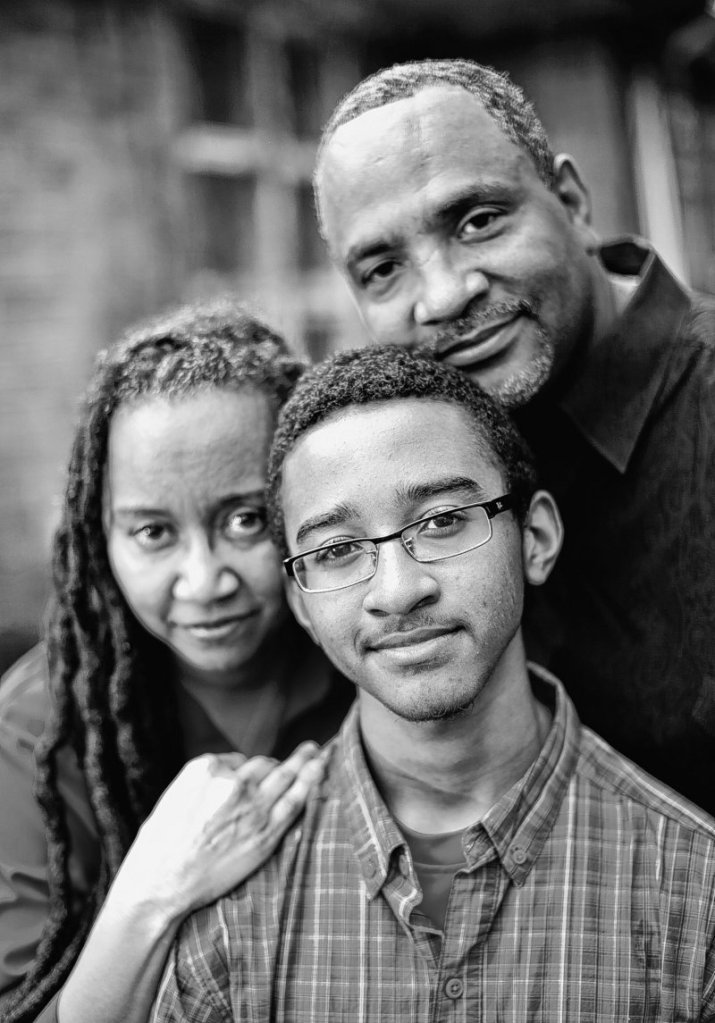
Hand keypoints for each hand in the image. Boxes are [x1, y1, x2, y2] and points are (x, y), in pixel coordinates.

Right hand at [109, 742, 326, 920]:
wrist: (160, 884)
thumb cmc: (161, 846)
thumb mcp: (176, 798)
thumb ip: (206, 784)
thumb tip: (227, 779)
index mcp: (206, 769)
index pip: (238, 761)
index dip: (246, 772)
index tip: (250, 780)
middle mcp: (232, 782)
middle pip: (264, 765)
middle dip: (279, 764)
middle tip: (303, 753)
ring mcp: (252, 806)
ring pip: (284, 776)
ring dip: (304, 762)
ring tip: (317, 753)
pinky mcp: (266, 832)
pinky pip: (295, 801)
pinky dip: (309, 784)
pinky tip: (320, 772)